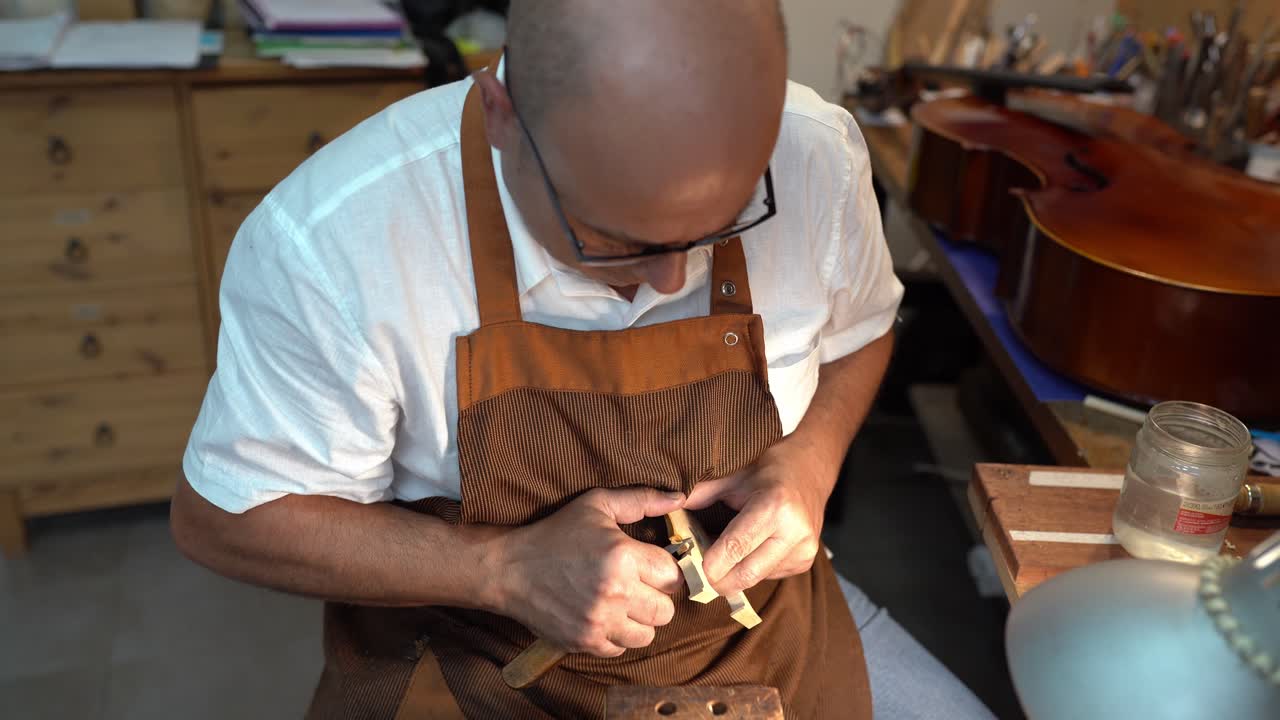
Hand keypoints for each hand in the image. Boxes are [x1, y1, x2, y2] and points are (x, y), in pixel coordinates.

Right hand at [495, 487, 684, 656]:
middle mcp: (616, 593)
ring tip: (622, 603)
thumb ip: (641, 500)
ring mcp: (600, 622)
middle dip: (655, 597)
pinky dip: (616, 636)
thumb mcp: (597, 505)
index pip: (672, 575)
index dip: (664, 570)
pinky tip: (603, 616)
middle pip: (666, 610)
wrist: (510, 569)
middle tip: (637, 586)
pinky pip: (621, 649)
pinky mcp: (585, 642)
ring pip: (647, 635)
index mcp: (623, 557)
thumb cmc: (557, 533)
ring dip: (639, 620)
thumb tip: (679, 499)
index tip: (650, 566)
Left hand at [685, 441, 833, 595]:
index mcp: (775, 507)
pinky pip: (768, 576)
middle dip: (717, 579)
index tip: (688, 567)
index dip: (708, 564)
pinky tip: (748, 550)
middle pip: (746, 574)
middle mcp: (794, 533)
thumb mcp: (734, 475)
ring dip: (733, 574)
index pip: (735, 548)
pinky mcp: (805, 563)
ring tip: (721, 555)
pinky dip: (751, 569)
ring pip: (755, 579)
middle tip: (696, 573)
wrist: (811, 470)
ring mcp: (804, 551)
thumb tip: (669, 508)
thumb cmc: (769, 469)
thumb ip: (701, 493)